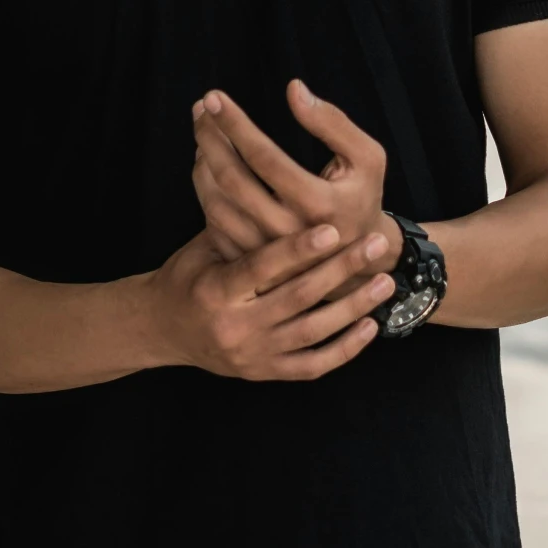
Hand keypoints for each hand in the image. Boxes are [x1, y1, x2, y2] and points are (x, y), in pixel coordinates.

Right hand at [142, 222, 391, 382]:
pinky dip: (344, 349)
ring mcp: (253, 356)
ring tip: (385, 283)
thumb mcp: (202, 248)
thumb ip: (237, 225)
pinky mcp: (265, 374)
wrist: (162, 330)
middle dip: (341, 270)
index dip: (298, 249)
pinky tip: (370, 326)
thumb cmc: (187, 277)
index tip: (332, 228)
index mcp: (215, 292)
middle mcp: (235, 327)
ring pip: (312, 332)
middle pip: (297, 297)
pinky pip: (313, 366)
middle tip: (375, 246)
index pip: (262, 268)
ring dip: (353, 307)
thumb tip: (261, 173)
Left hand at [191, 81, 400, 274]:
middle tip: (200, 108)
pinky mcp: (253, 265)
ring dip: (203, 164)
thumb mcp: (367, 156)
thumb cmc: (362, 194)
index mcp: (320, 204)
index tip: (213, 97)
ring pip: (217, 206)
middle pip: (233, 181)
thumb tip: (293, 88)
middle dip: (210, 138)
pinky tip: (208, 165)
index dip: (235, 124)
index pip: (264, 157)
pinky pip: (215, 226)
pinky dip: (206, 191)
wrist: (359, 256)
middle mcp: (290, 233)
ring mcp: (268, 255)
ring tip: (205, 134)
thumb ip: (332, 122)